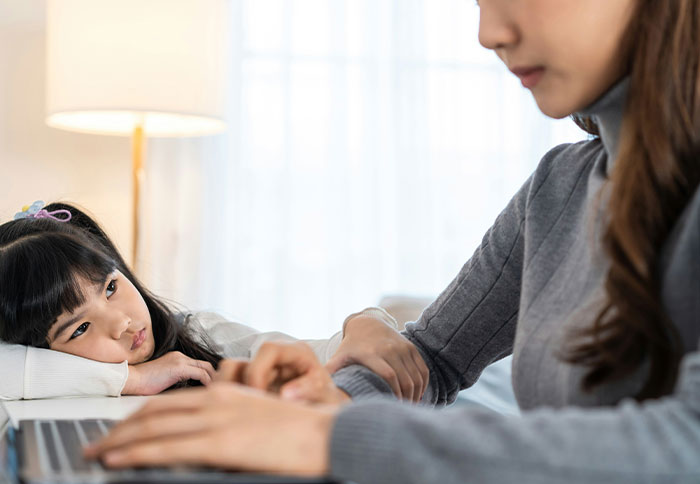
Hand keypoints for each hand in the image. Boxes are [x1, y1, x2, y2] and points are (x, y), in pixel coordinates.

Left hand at [85, 383, 334, 475]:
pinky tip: (117, 460)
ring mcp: (216, 420)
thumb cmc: (296, 431)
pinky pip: (168, 447)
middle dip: (119, 430)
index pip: (169, 404)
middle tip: (95, 444)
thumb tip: (202, 436)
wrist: (324, 433)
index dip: (137, 418)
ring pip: (153, 427)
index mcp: (224, 393)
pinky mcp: (220, 442)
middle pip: (154, 412)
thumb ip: (228, 420)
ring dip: (118, 441)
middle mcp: (215, 400)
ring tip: (95, 453)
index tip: (117, 432)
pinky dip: (136, 452)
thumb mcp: (257, 416)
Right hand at [122, 351, 215, 394]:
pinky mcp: (179, 367)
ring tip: (219, 393)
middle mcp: (181, 356)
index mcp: (178, 358)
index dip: (211, 377)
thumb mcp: (164, 381)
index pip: (201, 366)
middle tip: (223, 391)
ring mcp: (180, 360)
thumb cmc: (143, 386)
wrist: (129, 381)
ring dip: (215, 380)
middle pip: (207, 365)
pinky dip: (209, 382)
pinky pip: (201, 373)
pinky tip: (210, 393)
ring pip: (207, 368)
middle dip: (217, 377)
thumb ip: (178, 382)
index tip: (216, 389)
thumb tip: (192, 396)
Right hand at [215, 342, 350, 403]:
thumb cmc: (328, 399)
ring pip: (230, 373)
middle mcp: (275, 357)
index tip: (259, 397)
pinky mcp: (253, 383)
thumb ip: (309, 390)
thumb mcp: (325, 394)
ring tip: (242, 414)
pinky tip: (242, 416)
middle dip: (239, 387)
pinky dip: (232, 400)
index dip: (258, 371)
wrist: (327, 407)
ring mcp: (261, 370)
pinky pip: (231, 387)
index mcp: (295, 352)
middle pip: (241, 361)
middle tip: (246, 410)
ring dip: (231, 394)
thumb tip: (285, 394)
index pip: (267, 350)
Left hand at [326, 316, 428, 401]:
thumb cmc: (351, 347)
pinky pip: (422, 370)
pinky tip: (416, 395)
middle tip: (402, 411)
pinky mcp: (411, 347)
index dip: (393, 392)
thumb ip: (331, 372)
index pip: (388, 375)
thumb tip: (319, 391)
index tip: (391, 407)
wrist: (367, 324)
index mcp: (370, 353)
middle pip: (405, 379)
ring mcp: (402, 347)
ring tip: (408, 406)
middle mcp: (389, 348)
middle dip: (406, 398)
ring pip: (416, 376)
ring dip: (415, 394)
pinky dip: (422, 385)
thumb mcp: (340, 357)